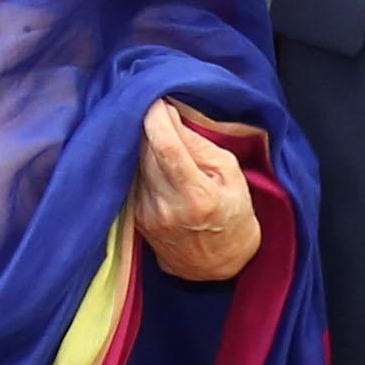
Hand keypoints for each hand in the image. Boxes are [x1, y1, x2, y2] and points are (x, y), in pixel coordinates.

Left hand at [132, 101, 265, 282]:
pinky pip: (133, 179)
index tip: (156, 100)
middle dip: (150, 126)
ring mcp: (146, 215)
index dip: (157, 120)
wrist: (217, 264)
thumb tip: (170, 117)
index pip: (167, 148)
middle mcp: (166, 207)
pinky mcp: (135, 218)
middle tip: (160, 110)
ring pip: (135, 164)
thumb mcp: (230, 174)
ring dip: (143, 144)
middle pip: (145, 152)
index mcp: (197, 196)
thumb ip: (199, 146)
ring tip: (159, 134)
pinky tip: (153, 159)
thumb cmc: (232, 213)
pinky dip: (140, 163)